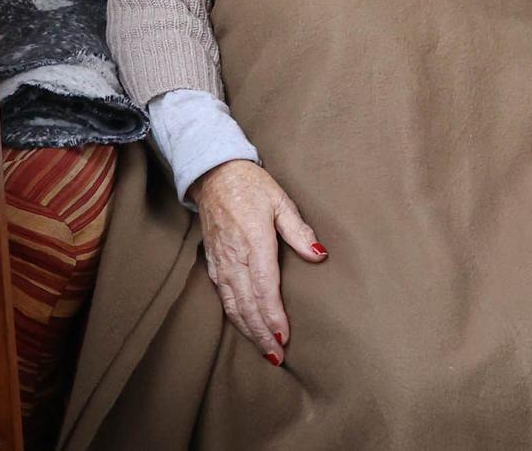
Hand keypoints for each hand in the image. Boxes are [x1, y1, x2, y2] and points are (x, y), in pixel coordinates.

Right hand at [191, 159, 327, 364]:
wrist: (214, 175)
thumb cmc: (251, 186)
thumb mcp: (280, 200)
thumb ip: (299, 230)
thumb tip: (319, 253)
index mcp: (254, 241)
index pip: (264, 287)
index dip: (273, 315)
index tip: (284, 336)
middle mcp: (234, 257)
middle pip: (247, 304)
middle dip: (262, 333)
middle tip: (277, 356)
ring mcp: (220, 262)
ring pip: (233, 305)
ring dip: (249, 330)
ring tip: (265, 351)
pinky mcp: (212, 264)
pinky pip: (223, 297)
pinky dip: (235, 317)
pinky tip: (245, 328)